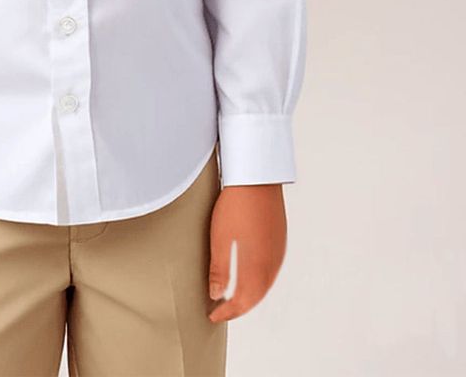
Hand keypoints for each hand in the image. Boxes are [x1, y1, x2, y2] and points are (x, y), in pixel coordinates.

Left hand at [206, 183, 286, 322]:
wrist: (256, 177)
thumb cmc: (235, 207)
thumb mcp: (220, 241)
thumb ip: (220, 272)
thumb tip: (216, 295)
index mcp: (257, 269)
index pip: (242, 302)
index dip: (227, 312)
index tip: (213, 315)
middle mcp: (271, 264)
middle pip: (256, 296)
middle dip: (240, 306)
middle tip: (223, 310)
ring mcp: (278, 250)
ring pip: (265, 283)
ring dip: (251, 293)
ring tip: (234, 294)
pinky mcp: (279, 238)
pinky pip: (270, 268)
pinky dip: (259, 279)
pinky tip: (250, 272)